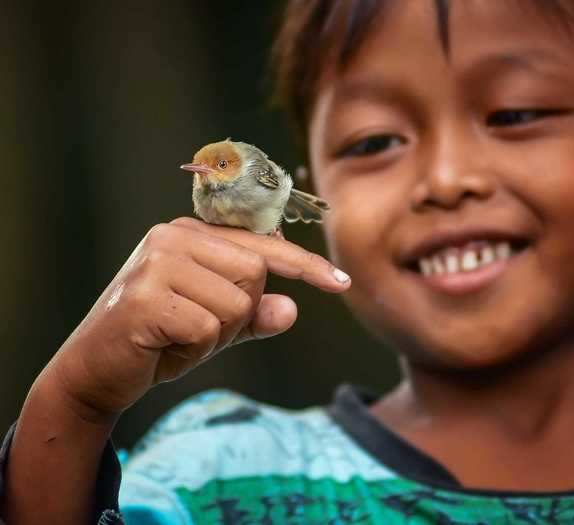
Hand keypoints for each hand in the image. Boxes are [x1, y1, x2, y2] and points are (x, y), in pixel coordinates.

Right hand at [48, 217, 350, 418]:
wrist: (94, 373)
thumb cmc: (159, 342)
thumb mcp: (217, 327)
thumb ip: (254, 315)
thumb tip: (291, 308)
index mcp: (192, 233)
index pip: (263, 246)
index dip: (306, 266)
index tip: (341, 282)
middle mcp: (173, 236)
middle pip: (255, 273)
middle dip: (238, 313)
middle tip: (195, 327)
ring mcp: (157, 262)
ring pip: (237, 302)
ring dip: (216, 334)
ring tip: (177, 336)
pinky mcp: (146, 296)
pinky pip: (209, 328)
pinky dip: (195, 350)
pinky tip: (163, 347)